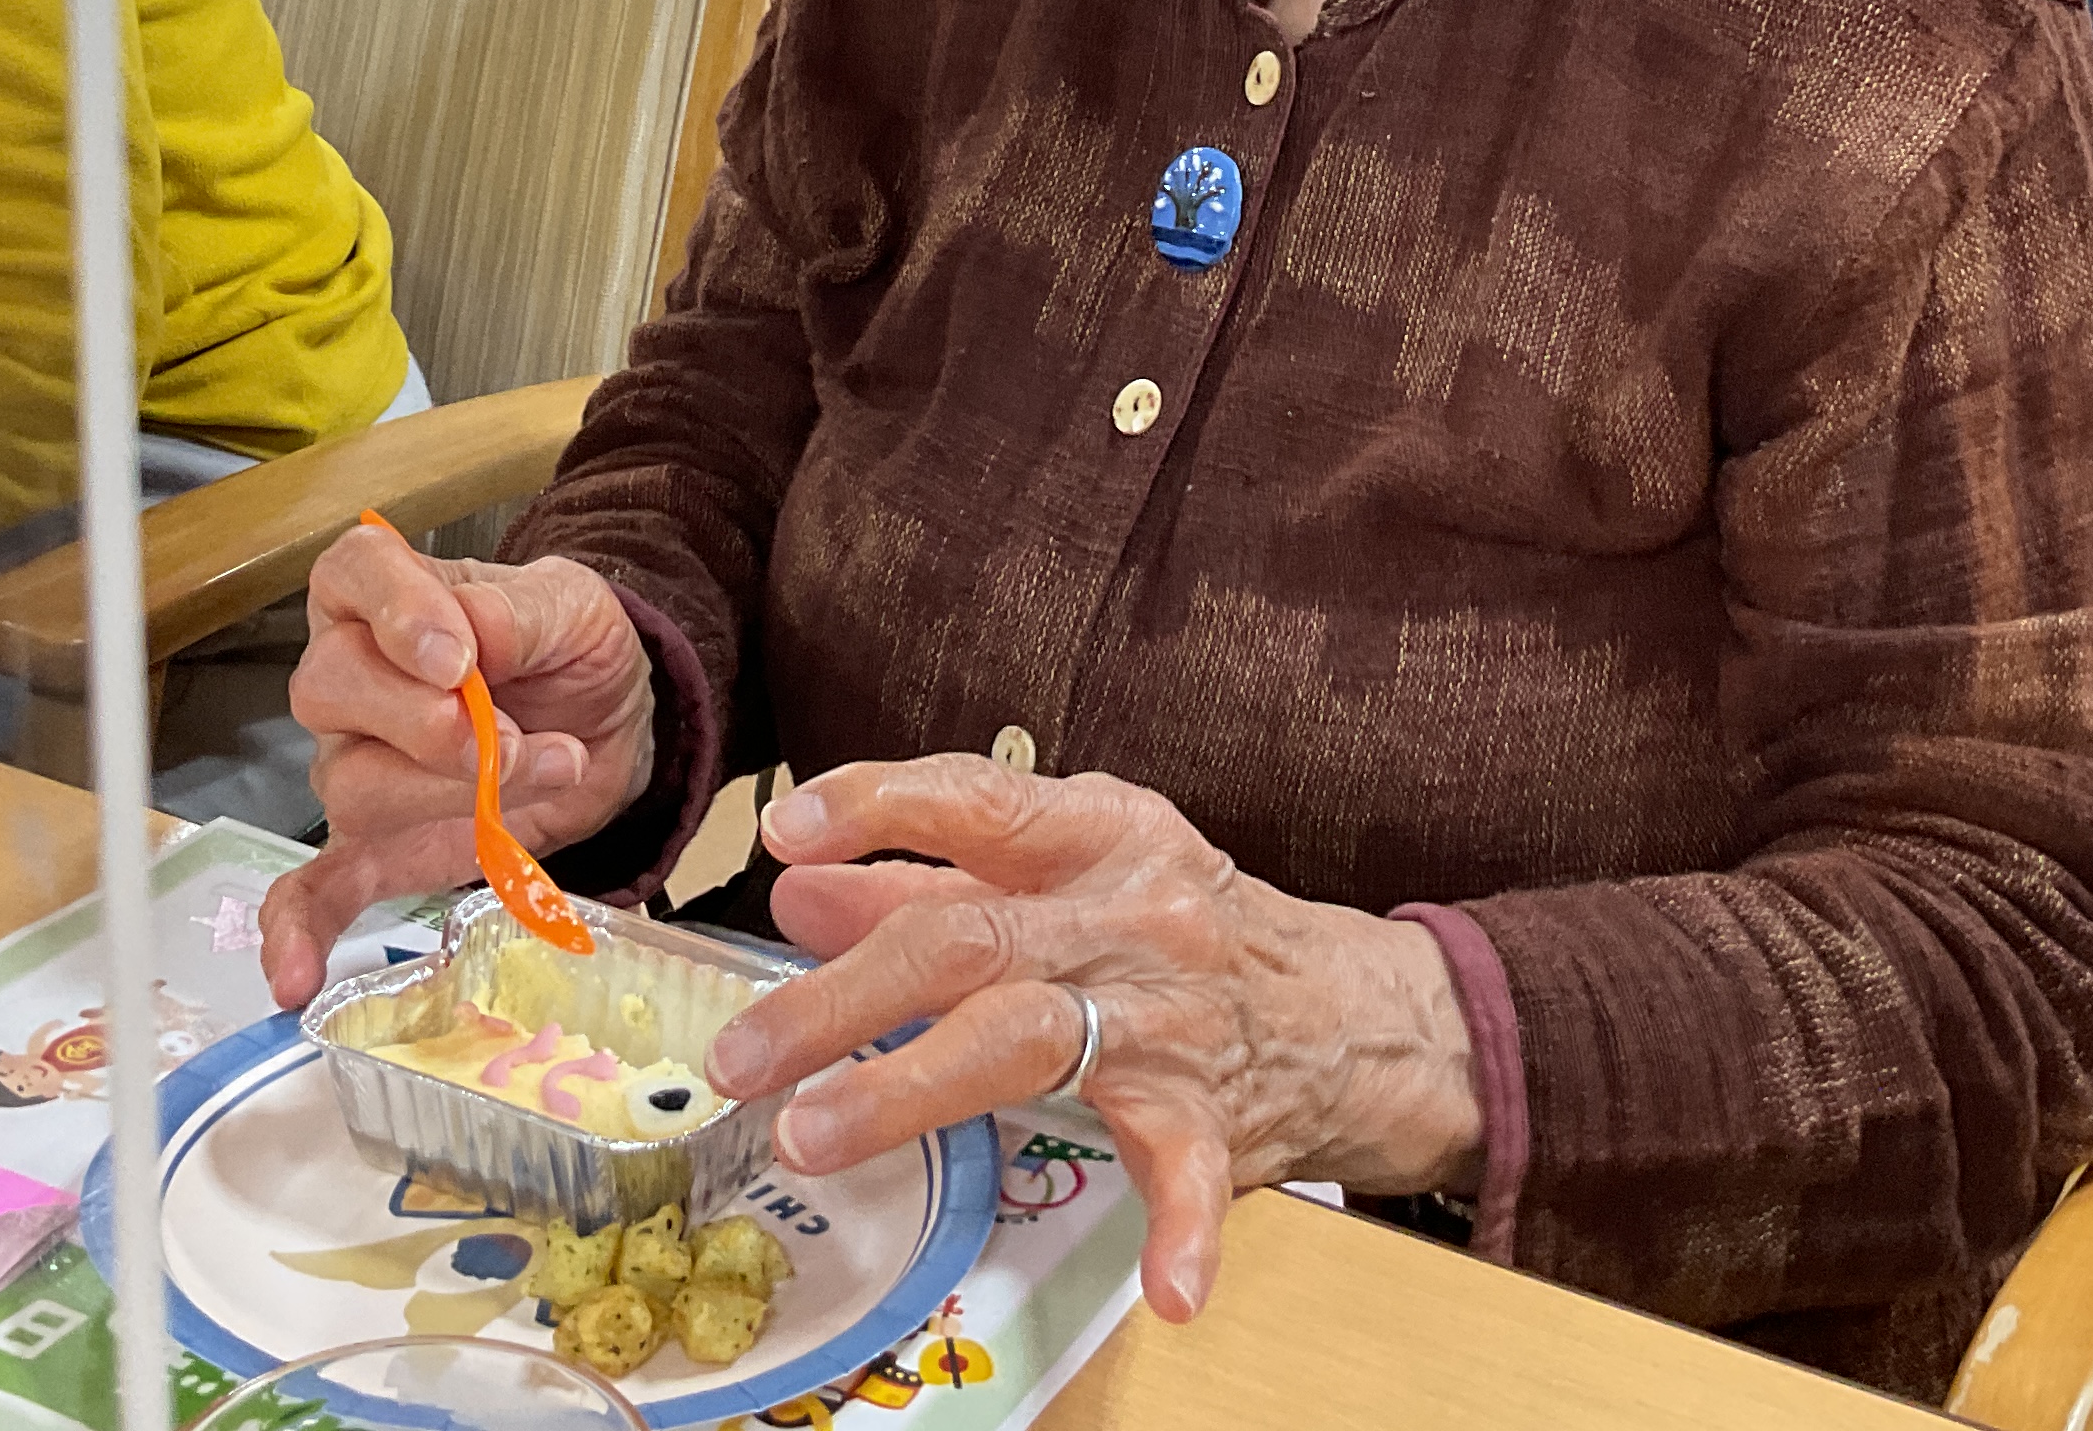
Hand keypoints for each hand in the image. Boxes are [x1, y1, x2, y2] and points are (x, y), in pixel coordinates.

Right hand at [260, 529, 657, 1007]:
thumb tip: (468, 641)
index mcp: (383, 594)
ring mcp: (353, 765)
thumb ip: (517, 614)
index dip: (395, 615)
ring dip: (450, 797)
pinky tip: (297, 972)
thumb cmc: (569, 649)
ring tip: (540, 774)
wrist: (606, 724)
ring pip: (352, 788)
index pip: (351, 578)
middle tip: (507, 738)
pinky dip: (301, 930)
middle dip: (428, 725)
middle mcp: (348, 676)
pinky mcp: (376, 846)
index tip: (457, 657)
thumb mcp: (570, 605)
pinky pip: (315, 889)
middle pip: (331, 689)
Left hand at [704, 758, 1483, 1323]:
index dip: (876, 808)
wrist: (1350, 1006)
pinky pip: (1194, 1170)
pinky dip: (1182, 1230)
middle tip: (742, 1058)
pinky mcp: (1217, 1109)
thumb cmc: (1180, 932)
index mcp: (1092, 835)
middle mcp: (1128, 913)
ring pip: (1029, 1038)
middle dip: (838, 999)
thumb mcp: (1068, 876)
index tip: (786, 840)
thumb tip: (800, 885)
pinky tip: (1169, 1292)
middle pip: (966, 938)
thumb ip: (931, 879)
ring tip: (816, 1139)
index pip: (973, 800)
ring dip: (912, 1090)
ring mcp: (1171, 1013)